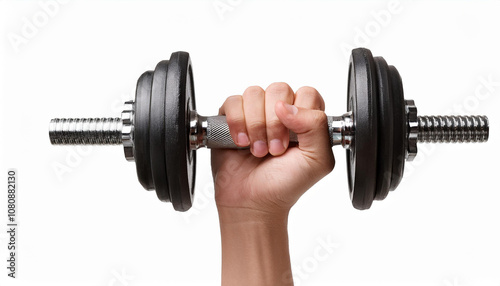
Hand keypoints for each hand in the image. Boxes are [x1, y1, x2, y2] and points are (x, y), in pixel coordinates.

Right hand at [211, 82, 334, 215]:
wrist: (253, 203)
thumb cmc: (286, 184)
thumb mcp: (318, 161)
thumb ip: (317, 127)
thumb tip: (287, 106)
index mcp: (307, 118)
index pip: (306, 93)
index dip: (298, 113)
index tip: (291, 138)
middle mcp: (282, 112)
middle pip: (278, 89)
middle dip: (273, 123)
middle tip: (274, 149)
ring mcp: (256, 113)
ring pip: (254, 93)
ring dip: (255, 125)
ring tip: (257, 150)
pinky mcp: (232, 117)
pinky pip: (232, 102)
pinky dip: (236, 123)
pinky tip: (240, 143)